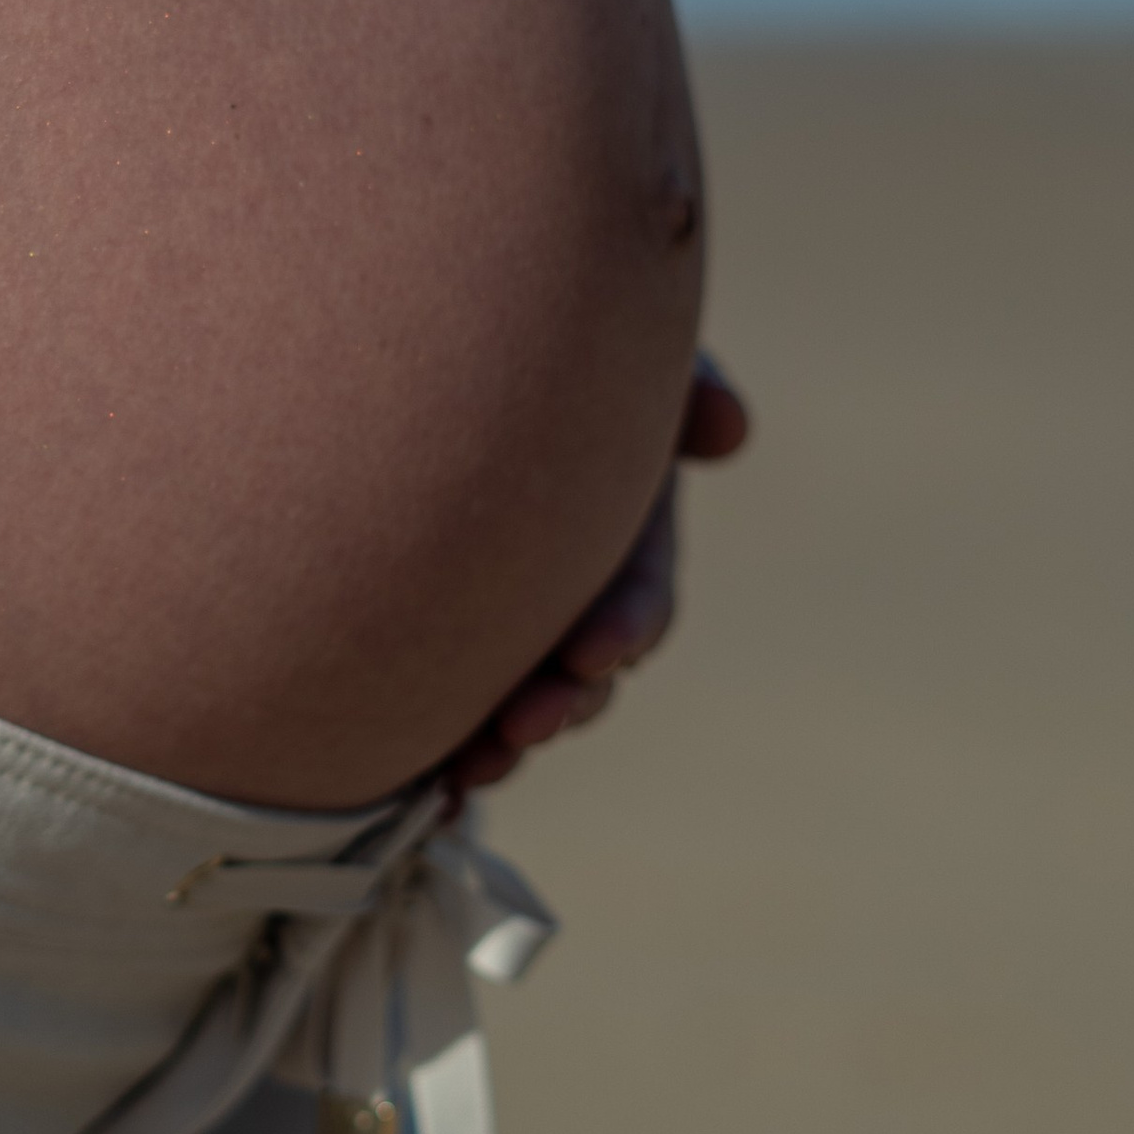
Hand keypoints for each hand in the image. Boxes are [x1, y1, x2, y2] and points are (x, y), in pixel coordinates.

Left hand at [447, 356, 750, 797]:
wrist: (403, 378)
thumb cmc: (521, 342)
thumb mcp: (606, 348)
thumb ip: (675, 378)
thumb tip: (731, 427)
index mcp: (617, 531)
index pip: (638, 592)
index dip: (625, 623)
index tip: (597, 651)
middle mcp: (569, 592)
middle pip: (581, 671)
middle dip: (564, 703)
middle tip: (527, 725)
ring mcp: (505, 628)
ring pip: (519, 706)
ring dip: (505, 743)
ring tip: (471, 768)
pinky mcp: (436, 651)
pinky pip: (446, 717)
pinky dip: (439, 757)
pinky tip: (421, 791)